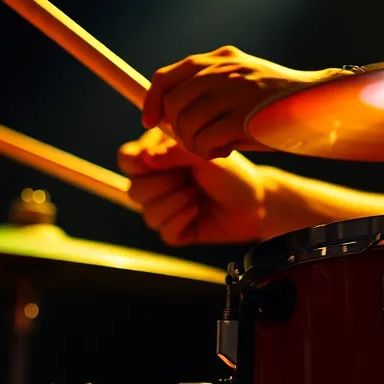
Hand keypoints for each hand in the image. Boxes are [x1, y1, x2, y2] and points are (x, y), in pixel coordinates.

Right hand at [117, 128, 266, 244]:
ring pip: (148, 213)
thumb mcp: (205, 154)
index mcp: (159, 157)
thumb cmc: (232, 173)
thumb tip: (145, 157)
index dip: (135, 163)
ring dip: (176, 203)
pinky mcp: (176, 230)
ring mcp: (165, 207)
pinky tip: (197, 211)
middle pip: (134, 189)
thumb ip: (174, 151)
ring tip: (197, 194)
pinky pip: (164, 232)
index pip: (126, 159)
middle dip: (163, 185)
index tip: (155, 162)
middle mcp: (157, 182)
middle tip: (188, 178)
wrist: (256, 203)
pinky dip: (182, 221)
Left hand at [142, 45, 336, 158]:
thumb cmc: (279, 102)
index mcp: (220, 58)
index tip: (150, 121)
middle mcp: (223, 69)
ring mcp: (233, 91)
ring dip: (196, 144)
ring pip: (186, 125)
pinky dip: (210, 152)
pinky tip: (228, 150)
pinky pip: (204, 141)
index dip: (153, 102)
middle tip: (197, 141)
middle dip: (178, 129)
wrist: (321, 104)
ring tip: (217, 145)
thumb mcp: (241, 82)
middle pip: (174, 105)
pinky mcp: (242, 117)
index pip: (167, 76)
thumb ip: (208, 89)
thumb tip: (165, 114)